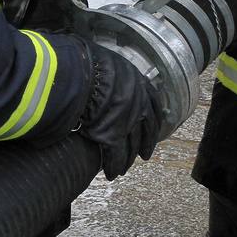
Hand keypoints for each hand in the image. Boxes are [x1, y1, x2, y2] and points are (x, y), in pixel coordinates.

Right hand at [76, 41, 160, 179]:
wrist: (82, 72)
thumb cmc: (92, 63)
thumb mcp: (111, 64)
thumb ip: (114, 74)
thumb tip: (106, 73)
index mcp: (140, 87)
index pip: (153, 109)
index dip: (153, 123)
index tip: (152, 133)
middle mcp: (138, 106)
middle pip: (145, 131)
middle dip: (144, 145)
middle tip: (143, 156)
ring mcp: (126, 123)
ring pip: (131, 146)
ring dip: (127, 159)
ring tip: (122, 169)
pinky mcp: (111, 136)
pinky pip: (114, 156)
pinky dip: (113, 166)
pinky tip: (110, 173)